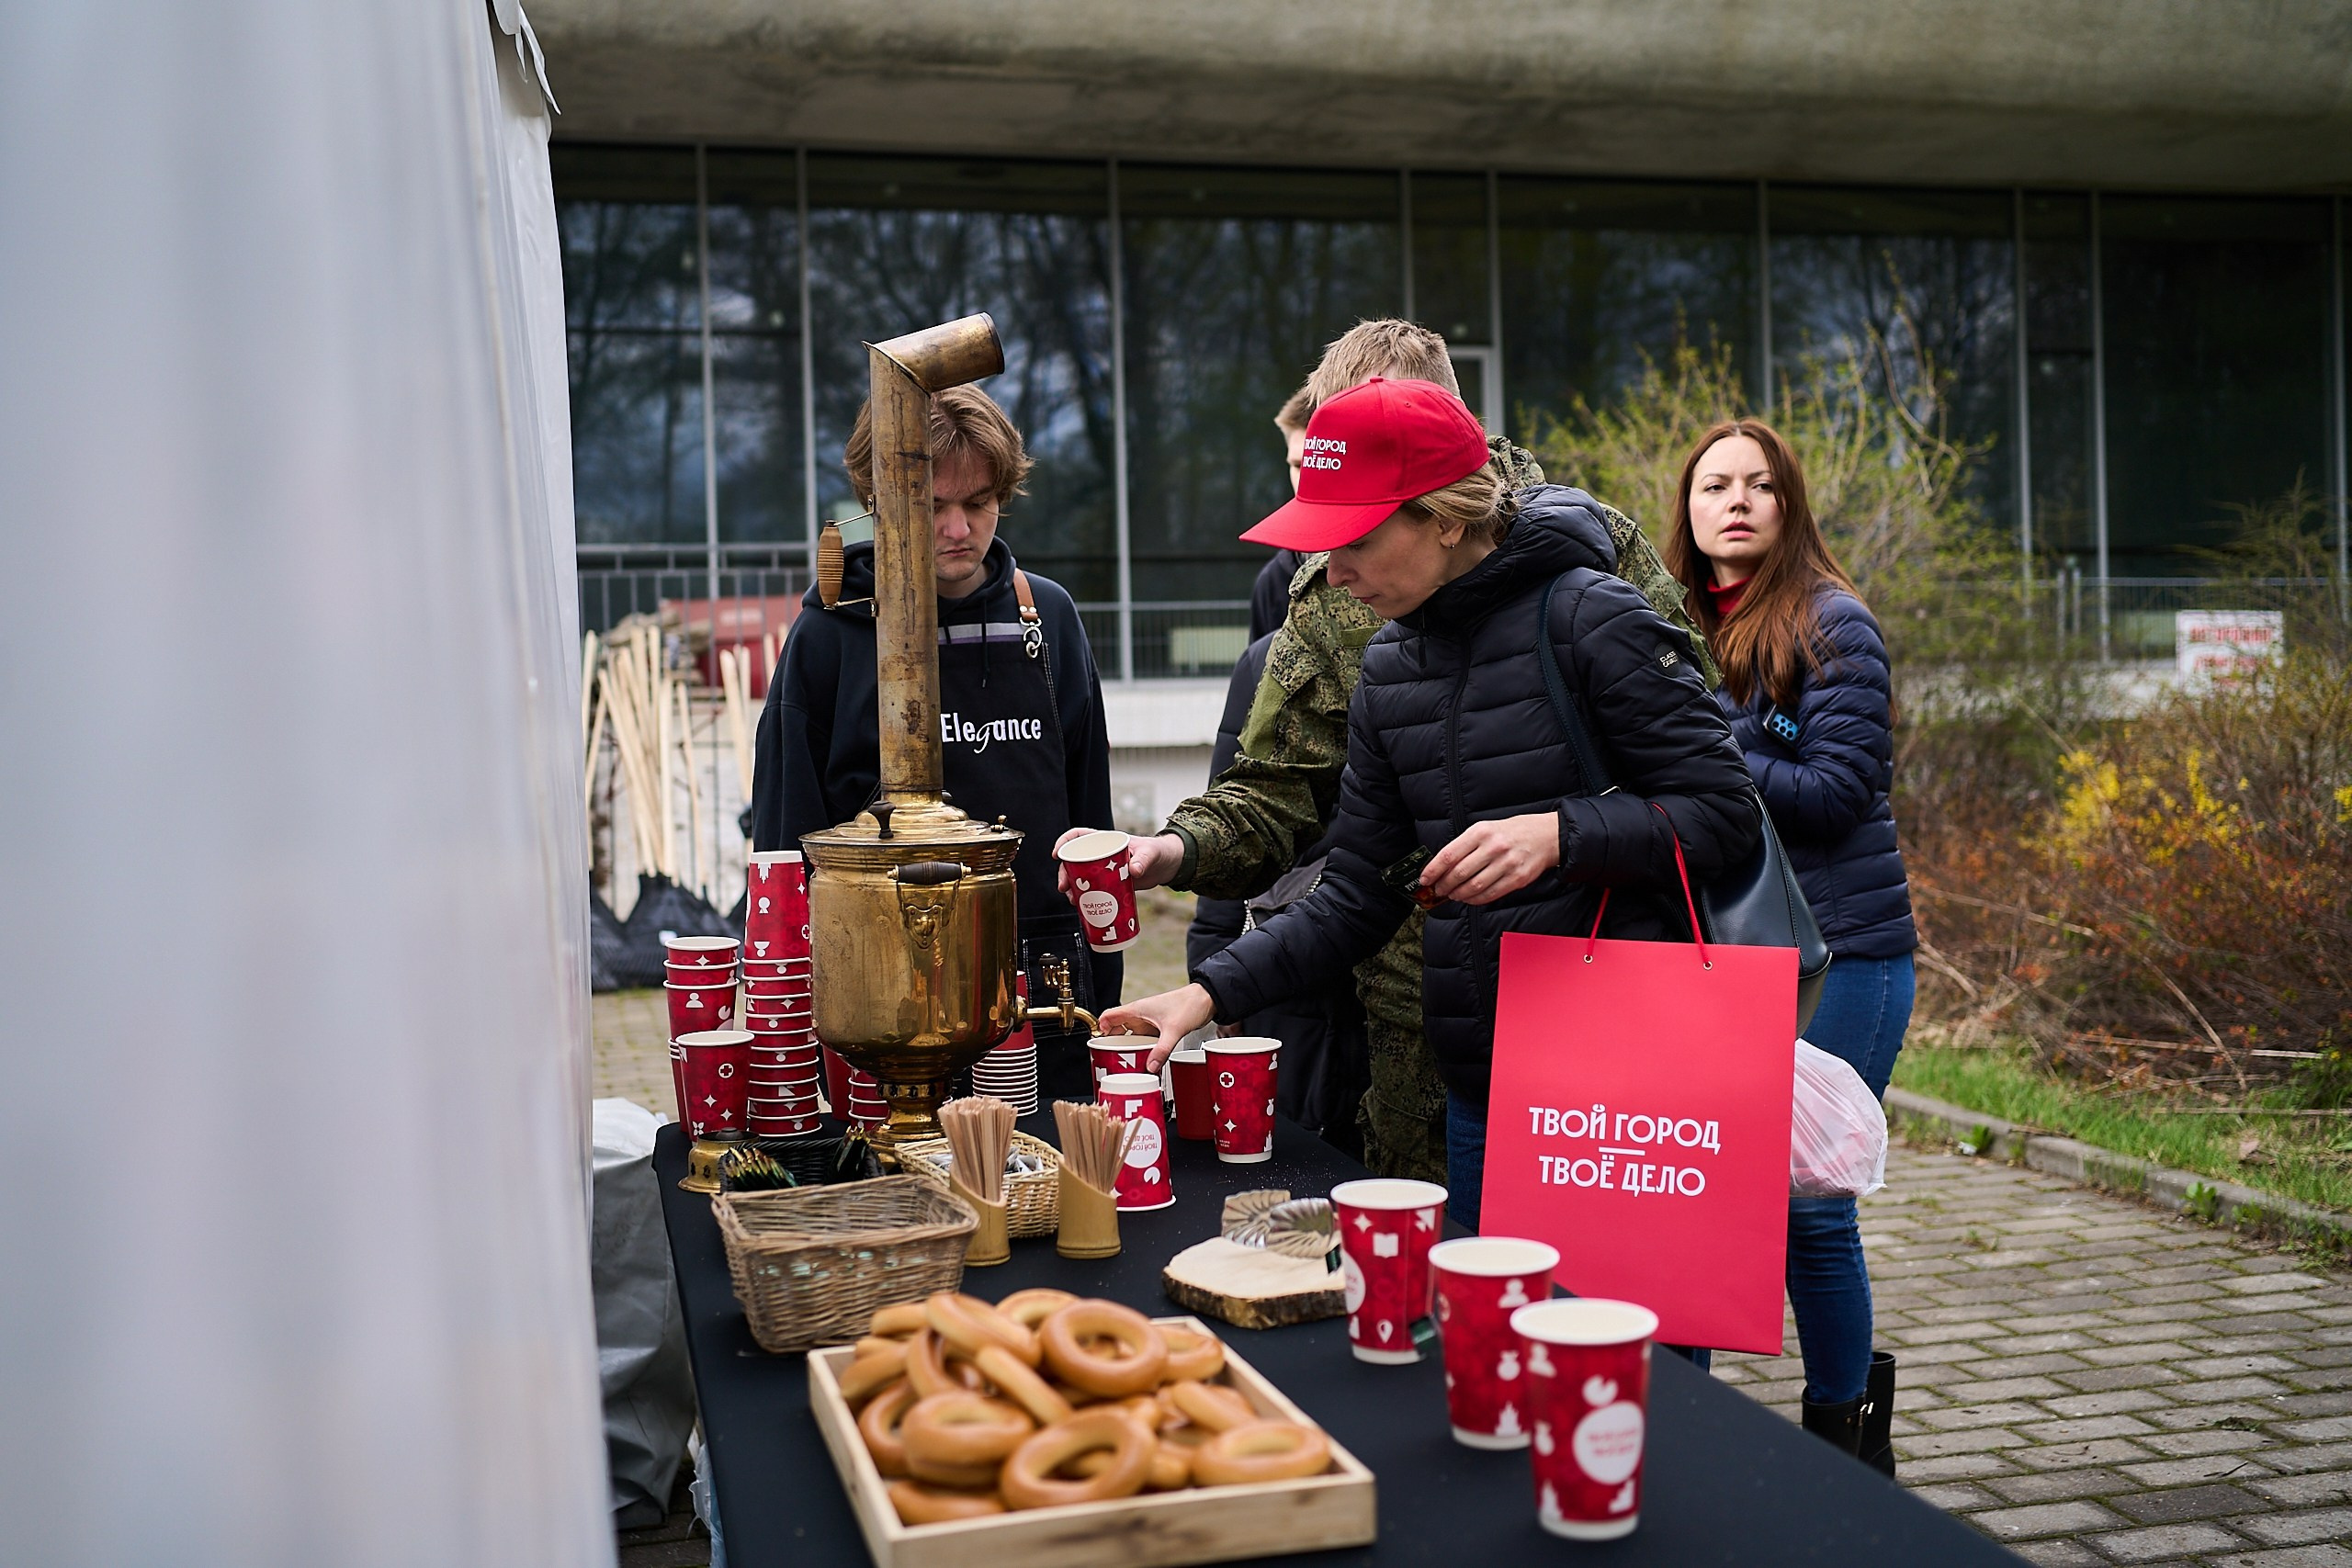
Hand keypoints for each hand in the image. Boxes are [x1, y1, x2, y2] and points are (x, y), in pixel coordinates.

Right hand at [1054, 827, 1183, 894]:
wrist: (1166, 866)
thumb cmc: (1158, 852)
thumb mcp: (1151, 853)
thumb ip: (1143, 860)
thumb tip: (1134, 871)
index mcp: (1106, 841)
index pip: (1078, 836)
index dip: (1064, 842)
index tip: (1057, 854)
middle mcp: (1101, 854)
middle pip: (1074, 861)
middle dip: (1065, 873)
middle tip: (1064, 887)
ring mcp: (1103, 870)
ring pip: (1080, 877)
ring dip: (1072, 888)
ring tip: (1073, 900)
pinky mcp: (1109, 883)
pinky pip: (1092, 889)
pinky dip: (1085, 898)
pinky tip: (1083, 907)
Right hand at [1098, 983, 1214, 1070]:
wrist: (1207, 999)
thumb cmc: (1189, 1004)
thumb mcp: (1174, 1029)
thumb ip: (1161, 1049)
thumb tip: (1150, 1067)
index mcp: (1137, 1010)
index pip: (1109, 1016)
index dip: (1099, 1029)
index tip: (1097, 1045)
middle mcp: (1140, 1015)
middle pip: (1117, 1030)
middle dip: (1112, 1044)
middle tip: (1109, 1060)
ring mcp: (1149, 1022)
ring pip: (1131, 1037)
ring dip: (1127, 1049)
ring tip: (1125, 1064)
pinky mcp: (1159, 1028)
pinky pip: (1144, 1040)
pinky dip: (1141, 1050)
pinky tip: (1144, 1061)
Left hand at [1422, 813, 1560, 905]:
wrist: (1546, 836)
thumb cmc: (1511, 832)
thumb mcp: (1485, 829)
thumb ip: (1465, 846)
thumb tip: (1441, 867)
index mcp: (1481, 832)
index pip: (1449, 854)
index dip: (1433, 870)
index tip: (1425, 879)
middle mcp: (1493, 847)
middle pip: (1459, 873)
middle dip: (1444, 885)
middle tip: (1439, 890)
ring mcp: (1507, 863)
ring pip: (1474, 887)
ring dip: (1458, 894)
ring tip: (1453, 895)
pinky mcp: (1517, 878)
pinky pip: (1490, 894)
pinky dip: (1475, 900)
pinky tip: (1469, 898)